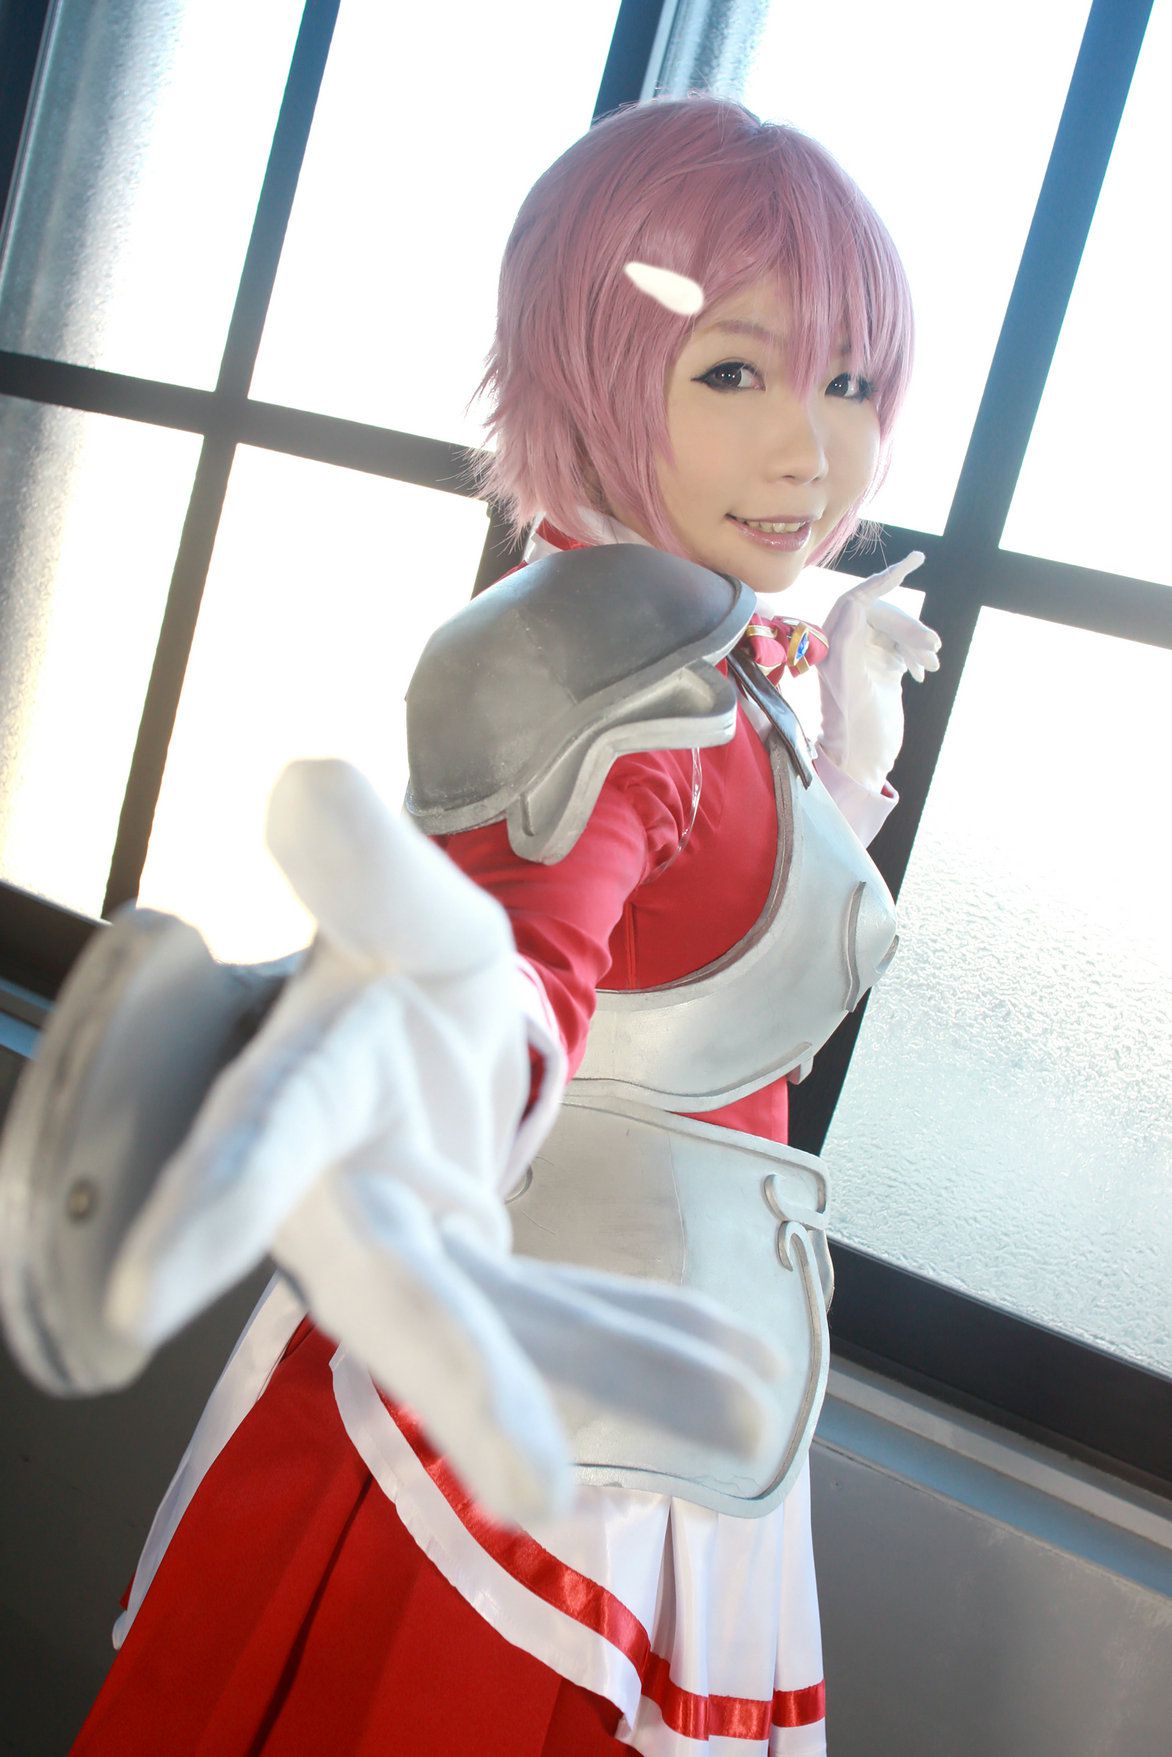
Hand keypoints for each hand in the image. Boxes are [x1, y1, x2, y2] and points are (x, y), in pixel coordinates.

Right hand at [106, 760, 784, 1522]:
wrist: (418, 1033)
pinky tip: (742, 1376)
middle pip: (398, 1297)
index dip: (203, 1210)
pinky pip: (571, 1323)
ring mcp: (420, 1256)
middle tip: (535, 1486)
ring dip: (617, 1377)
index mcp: (305, 1096)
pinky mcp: (483, 1283)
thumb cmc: (397, 968)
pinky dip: (656, 1348)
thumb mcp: (411, 911)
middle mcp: (347, 1201)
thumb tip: (308, 778)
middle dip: (462, 1385)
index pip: (253, 1146)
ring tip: (734, 1420)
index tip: (141, 1296)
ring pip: (512, 1333)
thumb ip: (366, 868)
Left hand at [817, 553, 940, 792]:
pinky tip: (925, 672)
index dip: (884, 577)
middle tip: (932, 647)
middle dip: (909, 626)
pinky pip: (904, 645)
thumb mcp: (848, 684)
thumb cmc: (853, 729)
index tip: (915, 561)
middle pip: (884, 614)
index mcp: (832, 644)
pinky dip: (918, 654)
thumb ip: (847, 642)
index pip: (857, 598)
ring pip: (897, 629)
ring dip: (917, 640)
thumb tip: (855, 603)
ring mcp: (865, 657)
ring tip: (932, 663)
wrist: (863, 760)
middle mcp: (845, 646)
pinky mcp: (882, 669)